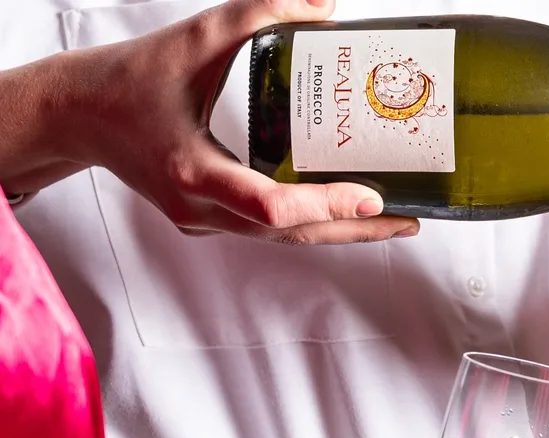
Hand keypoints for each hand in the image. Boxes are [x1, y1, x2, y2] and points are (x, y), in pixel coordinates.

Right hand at [8, 0, 416, 243]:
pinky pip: (269, 229)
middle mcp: (200, 209)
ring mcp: (203, 221)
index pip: (271, 207)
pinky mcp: (208, 218)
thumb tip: (323, 6)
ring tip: (394, 218)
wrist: (74, 113)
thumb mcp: (194, 38)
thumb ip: (258, 14)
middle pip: (291, 234)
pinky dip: (310, 221)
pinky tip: (348, 211)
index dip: (325, 205)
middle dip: (355, 229)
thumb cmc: (128, 79)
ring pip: (283, 238)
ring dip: (339, 231)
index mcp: (192, 172)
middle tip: (409, 217)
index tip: (372, 198)